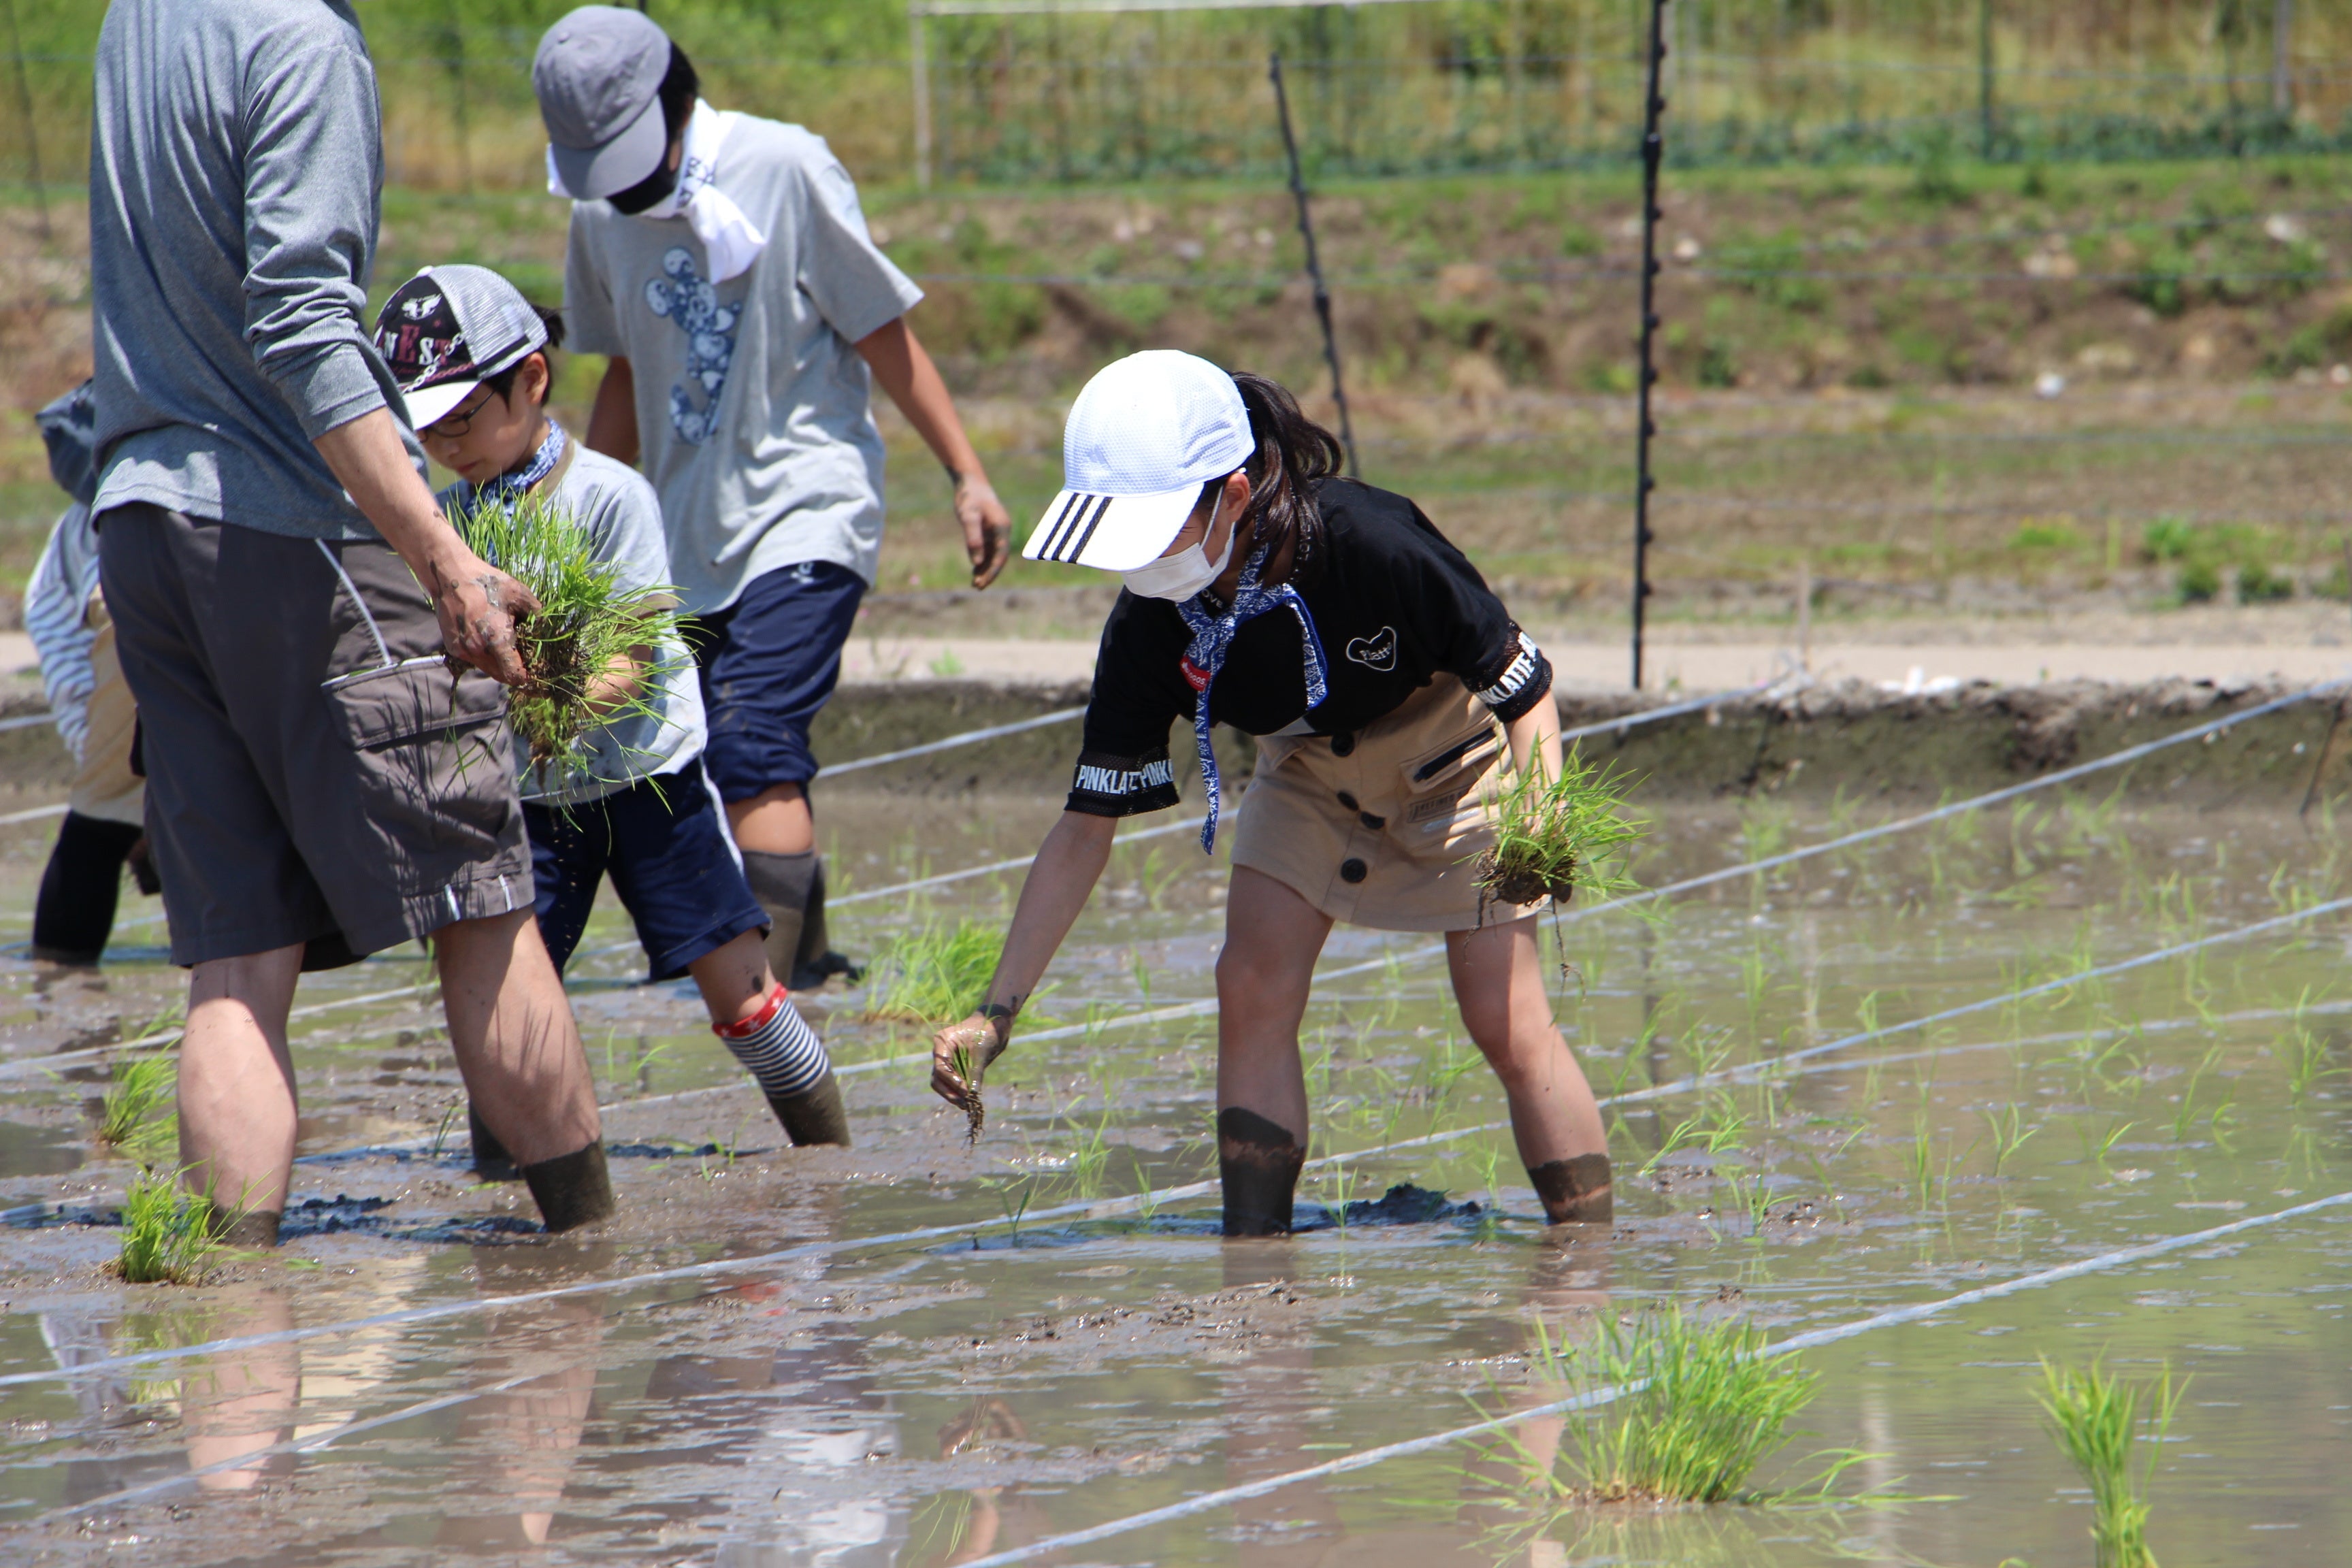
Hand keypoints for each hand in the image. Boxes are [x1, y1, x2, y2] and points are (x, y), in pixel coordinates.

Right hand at [424, 539, 541, 686]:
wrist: (450, 575)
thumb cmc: (488, 583)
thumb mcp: (520, 595)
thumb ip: (538, 617)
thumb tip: (550, 633)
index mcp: (496, 639)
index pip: (514, 675)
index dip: (527, 677)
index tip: (535, 671)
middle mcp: (477, 650)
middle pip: (502, 675)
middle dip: (514, 670)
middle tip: (524, 658)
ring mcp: (463, 650)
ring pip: (488, 669)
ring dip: (499, 663)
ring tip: (506, 644)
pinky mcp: (453, 647)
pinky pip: (475, 660)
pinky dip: (484, 655)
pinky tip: (488, 637)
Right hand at [930, 1012, 1007, 1109]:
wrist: (995, 1023)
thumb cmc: (987, 1031)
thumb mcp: (981, 1054)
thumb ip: (975, 1074)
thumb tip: (972, 1096)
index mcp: (942, 1043)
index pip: (940, 1068)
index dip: (952, 1082)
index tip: (966, 1091)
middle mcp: (941, 1052)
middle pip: (937, 1078)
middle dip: (950, 1092)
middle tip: (964, 1103)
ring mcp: (947, 1059)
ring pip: (943, 1082)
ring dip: (954, 1094)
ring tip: (967, 1104)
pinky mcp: (956, 1065)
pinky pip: (953, 1080)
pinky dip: (960, 1089)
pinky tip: (969, 1098)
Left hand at [955, 474, 1011, 589]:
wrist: (969, 481)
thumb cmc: (969, 497)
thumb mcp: (968, 517)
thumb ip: (973, 539)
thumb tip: (977, 562)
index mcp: (1002, 528)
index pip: (1000, 556)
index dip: (992, 571)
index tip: (982, 582)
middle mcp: (1002, 531)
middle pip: (998, 558)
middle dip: (989, 573)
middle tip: (977, 587)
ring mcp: (995, 531)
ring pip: (992, 555)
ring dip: (985, 569)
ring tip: (975, 583)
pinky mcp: (988, 530)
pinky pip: (987, 549)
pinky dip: (981, 560)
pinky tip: (974, 570)